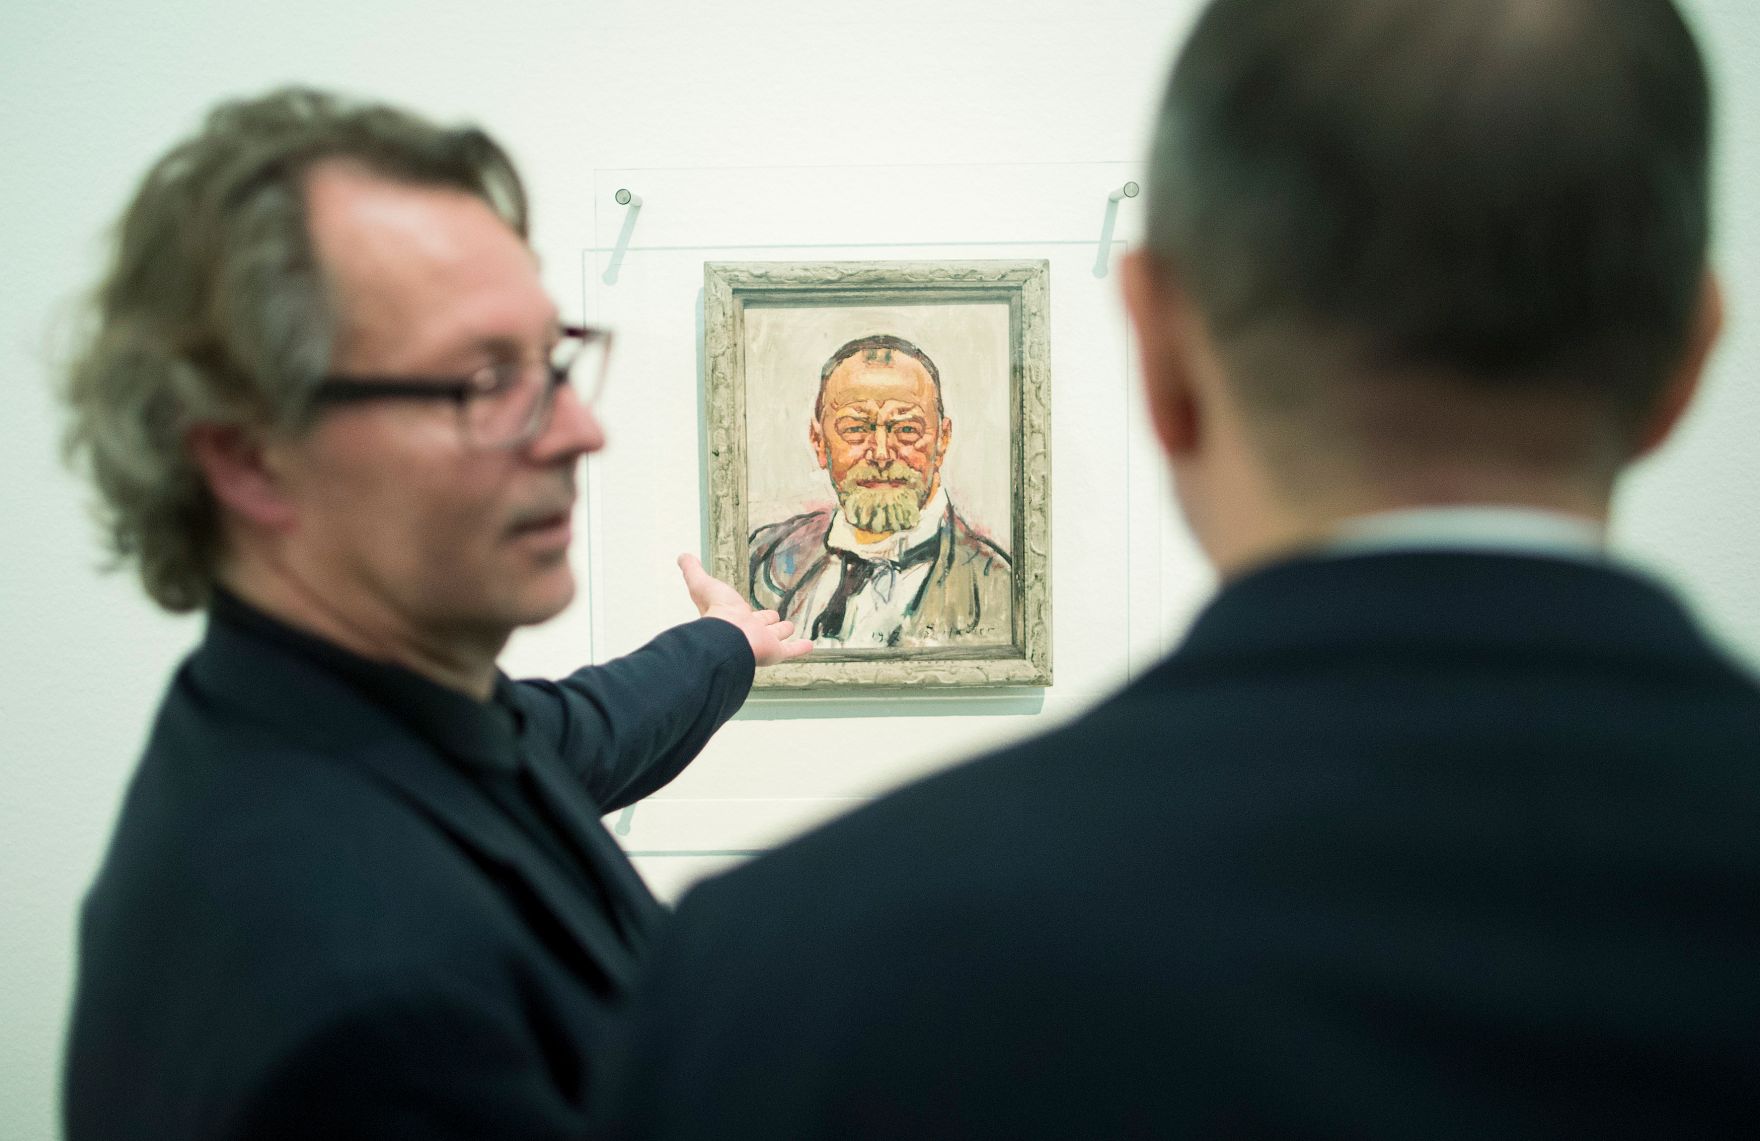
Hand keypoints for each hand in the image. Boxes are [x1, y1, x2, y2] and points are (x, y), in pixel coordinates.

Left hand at [677, 554, 811, 666]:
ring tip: (789, 628)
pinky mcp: (776, 652)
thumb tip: (683, 556)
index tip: (750, 610)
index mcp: (735, 617)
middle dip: (767, 622)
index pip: (745, 614)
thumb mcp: (702, 584)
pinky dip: (801, 648)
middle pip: (762, 625)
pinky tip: (810, 645)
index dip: (748, 611)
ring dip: (782, 632)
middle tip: (773, 619)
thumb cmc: (717, 612)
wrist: (728, 637)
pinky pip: (791, 650)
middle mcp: (749, 631)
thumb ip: (693, 571)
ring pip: (776, 635)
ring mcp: (764, 643)